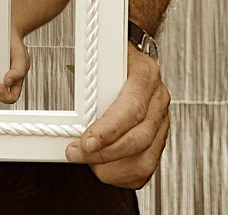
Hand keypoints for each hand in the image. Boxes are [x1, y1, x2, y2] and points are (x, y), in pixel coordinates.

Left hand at [65, 45, 170, 187]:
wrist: (132, 56)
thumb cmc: (115, 55)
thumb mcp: (102, 53)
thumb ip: (89, 73)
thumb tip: (65, 96)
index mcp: (145, 75)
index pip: (132, 108)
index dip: (109, 130)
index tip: (86, 142)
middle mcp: (158, 99)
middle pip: (139, 138)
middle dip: (105, 154)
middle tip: (77, 154)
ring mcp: (162, 121)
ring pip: (146, 159)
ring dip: (113, 168)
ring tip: (89, 163)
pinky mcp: (159, 138)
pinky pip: (147, 167)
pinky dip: (124, 175)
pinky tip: (105, 168)